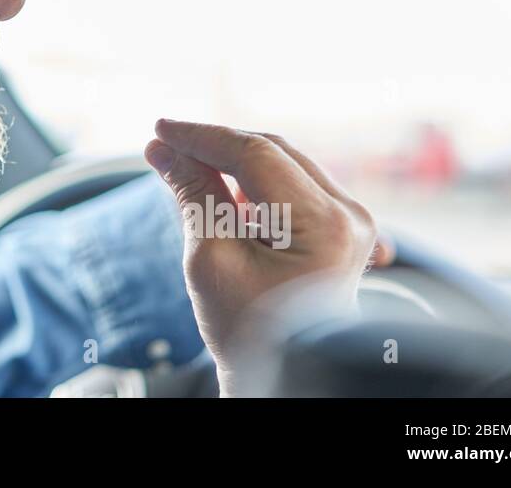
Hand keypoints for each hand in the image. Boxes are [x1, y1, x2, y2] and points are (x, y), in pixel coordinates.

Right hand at [144, 119, 382, 394]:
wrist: (287, 379)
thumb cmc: (250, 330)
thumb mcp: (211, 258)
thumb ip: (194, 193)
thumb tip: (165, 150)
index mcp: (323, 223)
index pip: (254, 153)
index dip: (202, 137)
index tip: (159, 131)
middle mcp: (348, 214)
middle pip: (272, 151)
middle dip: (214, 145)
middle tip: (164, 145)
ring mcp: (350, 222)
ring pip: (282, 164)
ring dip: (232, 162)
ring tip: (185, 171)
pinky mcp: (341, 230)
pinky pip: (294, 186)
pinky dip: (254, 184)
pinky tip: (221, 194)